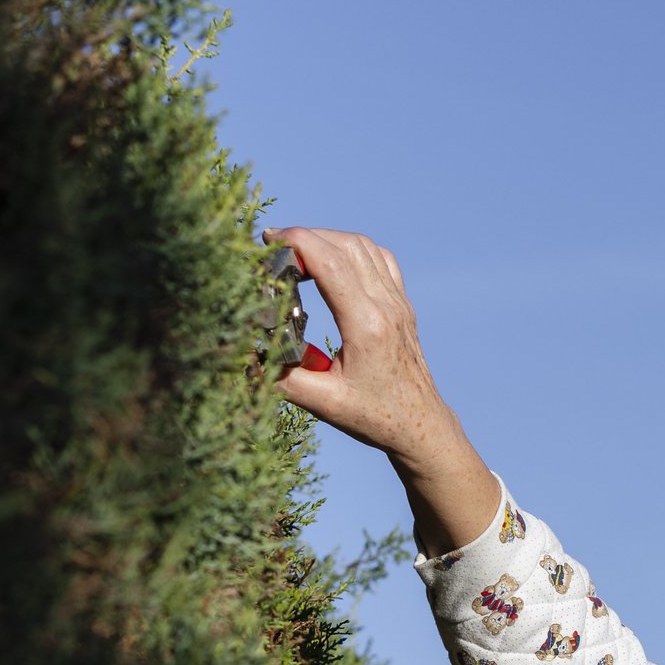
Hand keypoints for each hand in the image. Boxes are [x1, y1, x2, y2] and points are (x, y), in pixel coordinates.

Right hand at [261, 227, 465, 460]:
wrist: (420, 427)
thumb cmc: (374, 417)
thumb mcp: (323, 403)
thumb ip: (281, 378)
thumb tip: (244, 355)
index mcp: (367, 327)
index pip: (332, 264)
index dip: (299, 242)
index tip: (270, 240)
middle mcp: (387, 308)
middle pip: (346, 246)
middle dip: (307, 236)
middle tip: (275, 247)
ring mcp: (399, 304)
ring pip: (364, 247)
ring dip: (329, 239)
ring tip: (298, 252)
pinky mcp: (403, 306)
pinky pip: (380, 259)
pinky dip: (353, 249)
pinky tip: (333, 261)